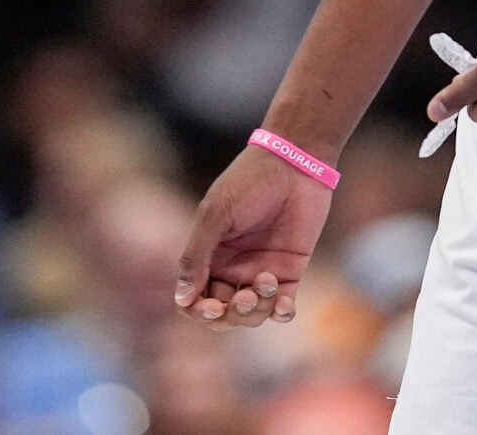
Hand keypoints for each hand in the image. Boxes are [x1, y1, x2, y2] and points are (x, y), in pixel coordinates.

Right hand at [174, 145, 331, 326]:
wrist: (295, 162)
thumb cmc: (249, 181)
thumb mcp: (216, 215)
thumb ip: (196, 256)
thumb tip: (181, 299)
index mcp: (209, 256)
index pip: (195, 300)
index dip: (200, 312)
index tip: (212, 306)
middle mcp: (232, 268)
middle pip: (224, 314)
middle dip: (231, 314)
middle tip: (243, 298)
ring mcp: (261, 270)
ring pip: (252, 314)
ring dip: (257, 309)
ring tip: (267, 280)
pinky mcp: (290, 270)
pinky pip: (283, 305)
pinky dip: (282, 312)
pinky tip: (283, 305)